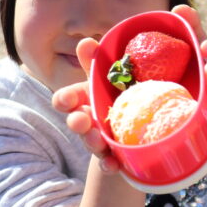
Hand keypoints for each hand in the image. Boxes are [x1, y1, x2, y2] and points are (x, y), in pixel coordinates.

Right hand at [51, 38, 121, 172]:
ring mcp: (101, 140)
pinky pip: (110, 163)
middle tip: (81, 121)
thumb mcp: (112, 77)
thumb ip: (98, 62)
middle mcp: (89, 120)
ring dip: (91, 142)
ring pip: (92, 143)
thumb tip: (85, 42)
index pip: (68, 99)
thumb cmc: (122, 92)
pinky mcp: (115, 156)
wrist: (141, 123)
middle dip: (76, 122)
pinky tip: (114, 164)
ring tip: (97, 140)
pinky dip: (109, 164)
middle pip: (77, 122)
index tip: (66, 101)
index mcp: (86, 98)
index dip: (65, 100)